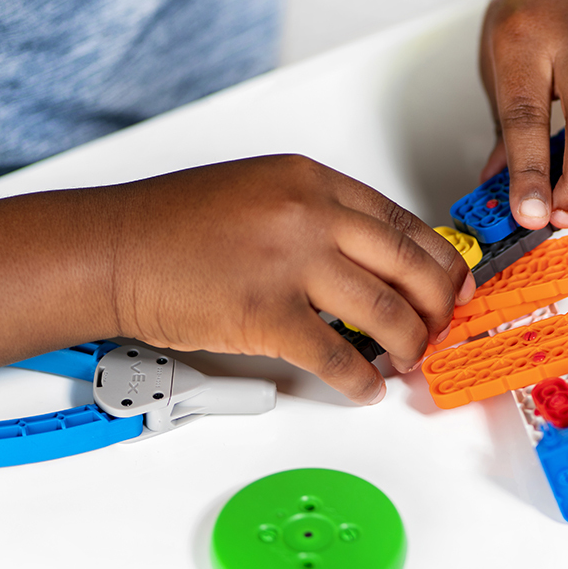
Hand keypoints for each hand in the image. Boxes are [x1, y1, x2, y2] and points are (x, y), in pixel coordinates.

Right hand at [0, 155, 473, 404]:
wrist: (114, 248)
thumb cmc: (177, 225)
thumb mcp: (262, 193)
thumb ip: (320, 218)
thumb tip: (373, 263)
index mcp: (312, 181)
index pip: (403, 222)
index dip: (439, 262)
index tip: (453, 286)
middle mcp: (309, 214)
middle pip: (410, 264)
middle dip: (438, 307)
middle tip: (440, 329)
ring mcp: (289, 262)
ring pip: (386, 312)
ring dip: (408, 345)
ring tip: (407, 360)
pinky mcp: (266, 313)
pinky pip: (336, 356)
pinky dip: (360, 379)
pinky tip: (365, 387)